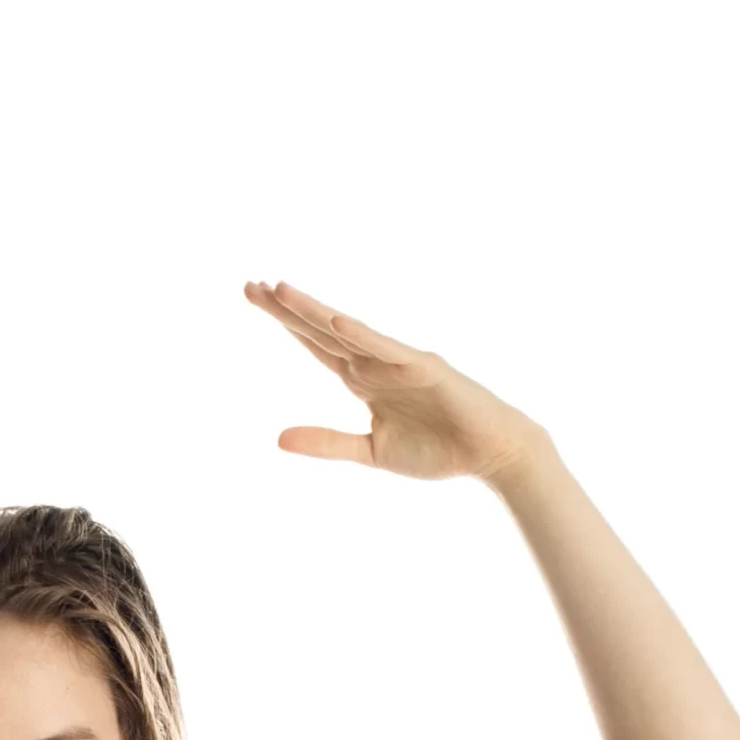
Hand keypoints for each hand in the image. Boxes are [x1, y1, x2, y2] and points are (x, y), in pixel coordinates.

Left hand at [244, 279, 542, 484]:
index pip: (315, 344)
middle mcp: (375, 364)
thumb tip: (277, 438)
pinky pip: (388, 351)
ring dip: (314, 312)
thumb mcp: (369, 451)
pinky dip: (363, 337)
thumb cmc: (437, 450)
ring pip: (347, 333)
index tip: (255, 298)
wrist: (490, 453)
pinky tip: (336, 321)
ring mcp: (398, 362)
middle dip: (286, 309)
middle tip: (249, 286)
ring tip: (280, 290)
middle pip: (321, 330)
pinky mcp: (425, 368)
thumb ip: (326, 442)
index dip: (285, 323)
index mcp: (362, 380)